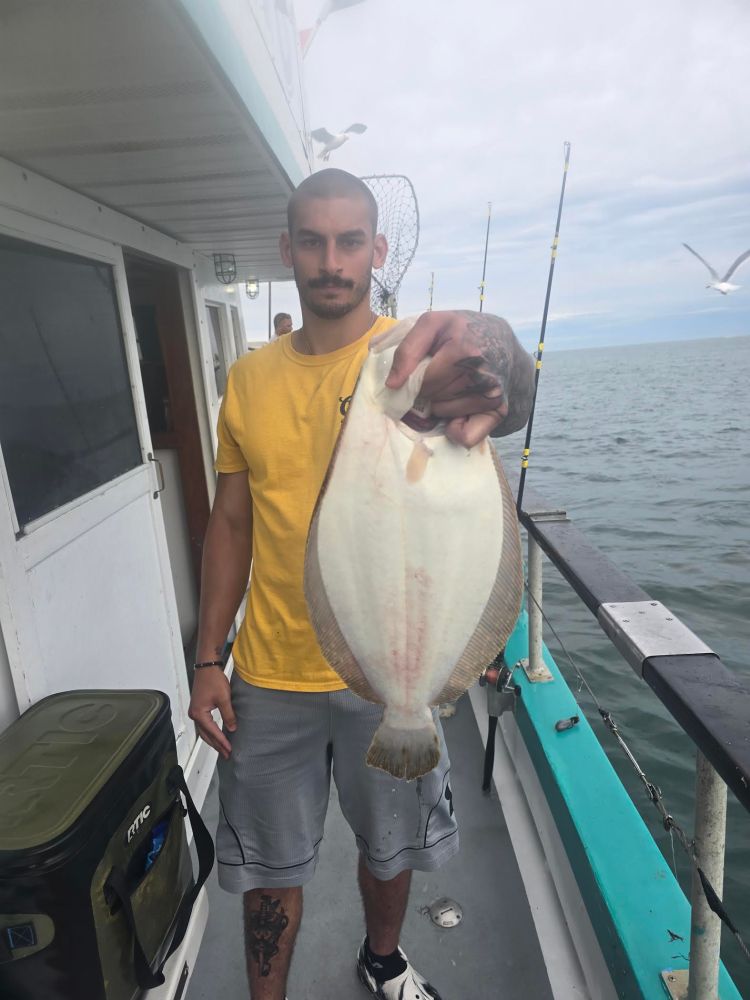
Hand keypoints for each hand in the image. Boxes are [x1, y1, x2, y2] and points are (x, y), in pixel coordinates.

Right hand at [188, 668, 236, 759]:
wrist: (207, 667)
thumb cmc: (214, 680)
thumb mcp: (224, 698)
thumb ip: (228, 715)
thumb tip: (232, 728)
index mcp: (199, 714)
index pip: (212, 732)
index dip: (222, 741)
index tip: (229, 749)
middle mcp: (194, 715)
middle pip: (205, 735)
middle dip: (216, 745)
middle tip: (226, 754)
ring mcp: (195, 711)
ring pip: (204, 731)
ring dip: (213, 740)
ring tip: (223, 748)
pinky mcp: (198, 708)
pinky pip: (204, 725)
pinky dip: (211, 732)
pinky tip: (218, 734)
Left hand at [386, 311, 534, 447]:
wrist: (502, 341)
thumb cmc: (463, 332)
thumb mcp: (434, 324)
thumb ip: (408, 348)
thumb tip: (393, 384)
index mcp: (464, 350)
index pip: (423, 381)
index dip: (416, 377)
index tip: (422, 368)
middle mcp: (482, 374)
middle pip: (432, 397)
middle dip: (428, 389)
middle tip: (441, 374)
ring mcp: (492, 394)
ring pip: (443, 414)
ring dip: (440, 404)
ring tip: (452, 384)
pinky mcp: (499, 411)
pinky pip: (465, 437)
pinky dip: (457, 429)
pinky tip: (459, 410)